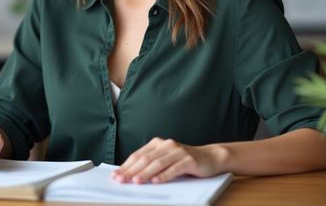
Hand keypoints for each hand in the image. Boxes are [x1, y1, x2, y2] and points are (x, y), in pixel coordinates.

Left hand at [111, 137, 226, 183]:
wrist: (210, 157)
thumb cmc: (184, 161)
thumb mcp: (166, 160)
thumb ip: (151, 164)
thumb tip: (130, 175)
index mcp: (158, 143)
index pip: (138, 155)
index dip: (126, 165)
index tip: (115, 175)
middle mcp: (167, 145)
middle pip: (146, 158)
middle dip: (131, 170)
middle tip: (121, 180)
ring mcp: (178, 151)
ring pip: (158, 163)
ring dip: (146, 173)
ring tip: (136, 182)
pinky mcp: (189, 160)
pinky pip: (175, 168)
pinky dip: (164, 175)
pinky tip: (157, 181)